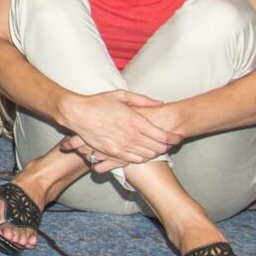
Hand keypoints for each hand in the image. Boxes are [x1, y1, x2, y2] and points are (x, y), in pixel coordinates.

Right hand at [61, 89, 179, 166]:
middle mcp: (131, 136)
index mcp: (135, 121)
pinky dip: (141, 158)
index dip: (173, 138)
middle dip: (167, 146)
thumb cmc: (98, 102)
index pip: (163, 136)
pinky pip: (133, 160)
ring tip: (158, 148)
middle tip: (170, 143)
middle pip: (158, 148)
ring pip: (147, 156)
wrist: (77, 114)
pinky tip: (142, 153)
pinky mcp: (112, 153)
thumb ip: (143, 100)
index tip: (178, 137)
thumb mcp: (122, 95)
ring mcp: (122, 146)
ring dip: (155, 153)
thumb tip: (160, 103)